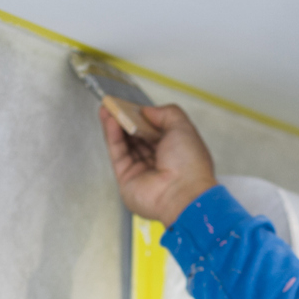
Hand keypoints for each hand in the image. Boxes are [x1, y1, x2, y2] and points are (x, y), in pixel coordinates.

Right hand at [101, 101, 216, 225]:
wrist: (182, 194)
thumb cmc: (190, 165)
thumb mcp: (183, 127)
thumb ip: (166, 113)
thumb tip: (148, 111)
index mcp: (176, 151)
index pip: (156, 130)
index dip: (144, 117)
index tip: (133, 105)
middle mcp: (159, 162)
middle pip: (138, 137)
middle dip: (127, 120)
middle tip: (116, 104)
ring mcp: (142, 171)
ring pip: (126, 144)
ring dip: (116, 125)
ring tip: (109, 108)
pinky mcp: (127, 179)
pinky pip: (118, 153)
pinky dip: (112, 136)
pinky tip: (110, 121)